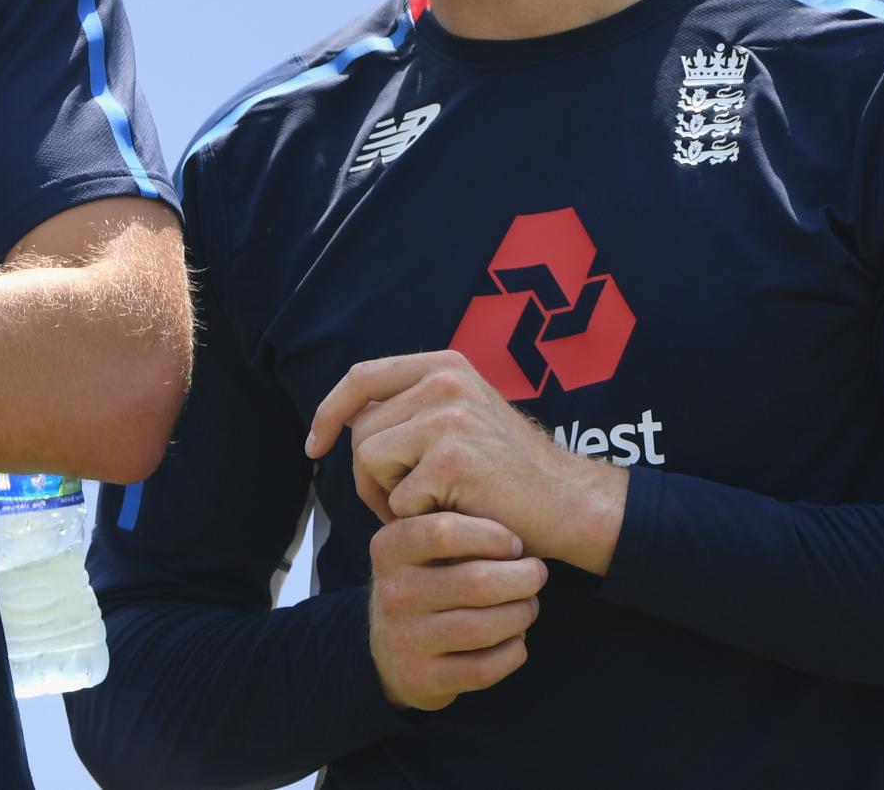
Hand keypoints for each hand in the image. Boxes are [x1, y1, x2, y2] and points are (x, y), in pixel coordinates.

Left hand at [306, 349, 628, 573]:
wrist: (568, 504)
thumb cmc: (507, 474)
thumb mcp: (461, 419)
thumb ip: (412, 410)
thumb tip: (344, 423)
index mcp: (444, 365)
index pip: (362, 377)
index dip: (330, 412)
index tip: (315, 445)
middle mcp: (445, 381)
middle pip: (362, 430)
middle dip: (370, 476)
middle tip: (409, 502)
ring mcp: (449, 417)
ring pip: (370, 461)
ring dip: (390, 496)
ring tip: (434, 505)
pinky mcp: (452, 459)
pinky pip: (398, 498)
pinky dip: (417, 518)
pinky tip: (454, 515)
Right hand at [365, 511, 545, 710]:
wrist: (389, 649)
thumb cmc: (425, 583)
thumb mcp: (421, 549)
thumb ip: (454, 527)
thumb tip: (517, 523)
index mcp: (389, 548)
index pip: (444, 531)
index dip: (492, 536)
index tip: (515, 544)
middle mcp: (392, 593)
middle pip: (475, 582)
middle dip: (522, 578)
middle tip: (537, 574)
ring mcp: (402, 639)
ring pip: (482, 628)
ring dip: (521, 616)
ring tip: (529, 606)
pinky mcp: (420, 678)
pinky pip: (483, 668)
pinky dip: (512, 653)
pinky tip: (516, 641)